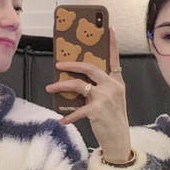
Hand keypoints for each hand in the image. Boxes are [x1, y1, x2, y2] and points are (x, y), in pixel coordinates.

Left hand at [45, 28, 131, 163]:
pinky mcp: (97, 110)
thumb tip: (80, 83)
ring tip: (50, 89)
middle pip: (90, 67)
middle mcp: (112, 86)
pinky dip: (68, 116)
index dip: (112, 44)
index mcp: (117, 82)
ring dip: (61, 86)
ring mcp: (105, 97)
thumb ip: (101, 89)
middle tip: (58, 65)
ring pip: (78, 85)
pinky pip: (77, 110)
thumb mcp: (113, 101)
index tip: (108, 29)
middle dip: (71, 64)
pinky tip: (62, 120)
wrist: (119, 140)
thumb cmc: (114, 121)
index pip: (114, 59)